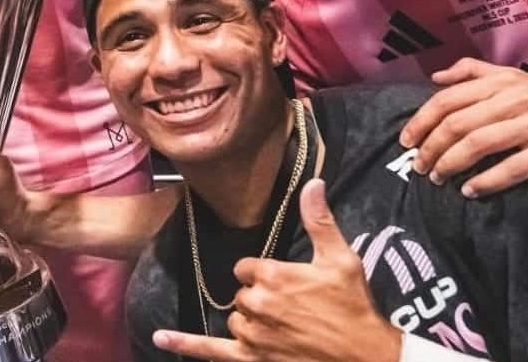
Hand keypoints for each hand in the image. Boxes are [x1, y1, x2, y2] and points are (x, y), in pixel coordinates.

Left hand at [153, 180, 401, 361]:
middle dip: (261, 299)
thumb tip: (313, 182)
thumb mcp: (341, 259)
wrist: (366, 357)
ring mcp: (254, 334)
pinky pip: (211, 351)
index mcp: (274, 274)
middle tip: (293, 309)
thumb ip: (319, 220)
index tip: (286, 283)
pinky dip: (185, 344)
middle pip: (242, 295)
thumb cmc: (354, 307)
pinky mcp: (252, 360)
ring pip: (236, 321)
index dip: (263, 275)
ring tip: (284, 328)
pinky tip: (161, 337)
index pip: (246, 267)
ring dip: (252, 322)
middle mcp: (258, 303)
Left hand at [400, 58, 527, 196]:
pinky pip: (514, 167)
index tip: (406, 140)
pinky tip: (470, 191)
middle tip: (418, 166)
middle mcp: (518, 98)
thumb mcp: (517, 79)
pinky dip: (487, 181)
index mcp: (504, 81)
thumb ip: (474, 72)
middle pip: (459, 122)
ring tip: (438, 178)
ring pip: (481, 144)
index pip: (449, 98)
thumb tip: (435, 78)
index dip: (422, 120)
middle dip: (431, 146)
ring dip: (452, 164)